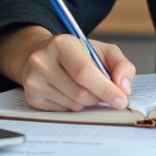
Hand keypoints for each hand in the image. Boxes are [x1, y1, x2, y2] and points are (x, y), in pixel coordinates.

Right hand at [0, 24, 135, 111]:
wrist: (42, 55)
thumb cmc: (77, 54)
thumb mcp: (102, 51)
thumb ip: (121, 65)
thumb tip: (124, 88)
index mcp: (62, 44)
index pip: (85, 73)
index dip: (106, 89)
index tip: (121, 100)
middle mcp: (42, 61)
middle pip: (80, 93)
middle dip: (99, 97)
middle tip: (104, 93)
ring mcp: (34, 80)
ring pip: (73, 105)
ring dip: (87, 102)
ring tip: (84, 88)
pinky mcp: (31, 97)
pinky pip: (62, 112)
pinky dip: (73, 106)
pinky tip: (70, 92)